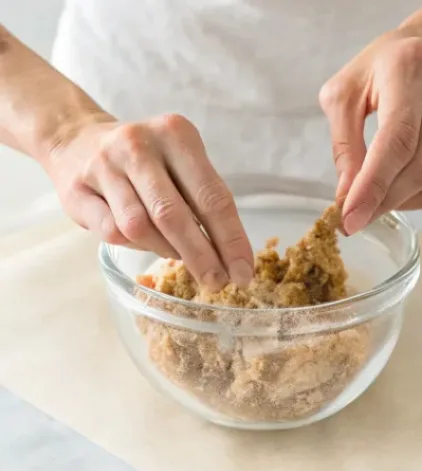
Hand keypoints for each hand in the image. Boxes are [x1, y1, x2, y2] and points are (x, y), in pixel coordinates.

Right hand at [41, 114, 252, 288]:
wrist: (76, 140)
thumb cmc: (147, 164)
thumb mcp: (183, 168)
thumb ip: (207, 204)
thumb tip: (231, 261)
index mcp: (176, 135)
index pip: (212, 197)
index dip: (231, 242)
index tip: (244, 274)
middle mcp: (138, 144)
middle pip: (175, 215)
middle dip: (202, 257)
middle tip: (217, 283)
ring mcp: (103, 165)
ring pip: (140, 227)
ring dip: (166, 250)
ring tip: (178, 255)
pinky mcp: (77, 189)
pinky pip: (113, 232)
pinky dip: (135, 246)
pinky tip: (143, 240)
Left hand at [319, 27, 421, 235]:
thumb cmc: (382, 66)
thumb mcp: (346, 91)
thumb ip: (344, 143)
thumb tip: (347, 196)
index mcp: (408, 69)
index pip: (398, 139)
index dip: (375, 184)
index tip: (351, 217)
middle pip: (421, 165)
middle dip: (385, 200)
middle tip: (356, 219)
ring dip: (400, 202)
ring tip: (373, 204)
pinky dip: (415, 196)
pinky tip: (395, 190)